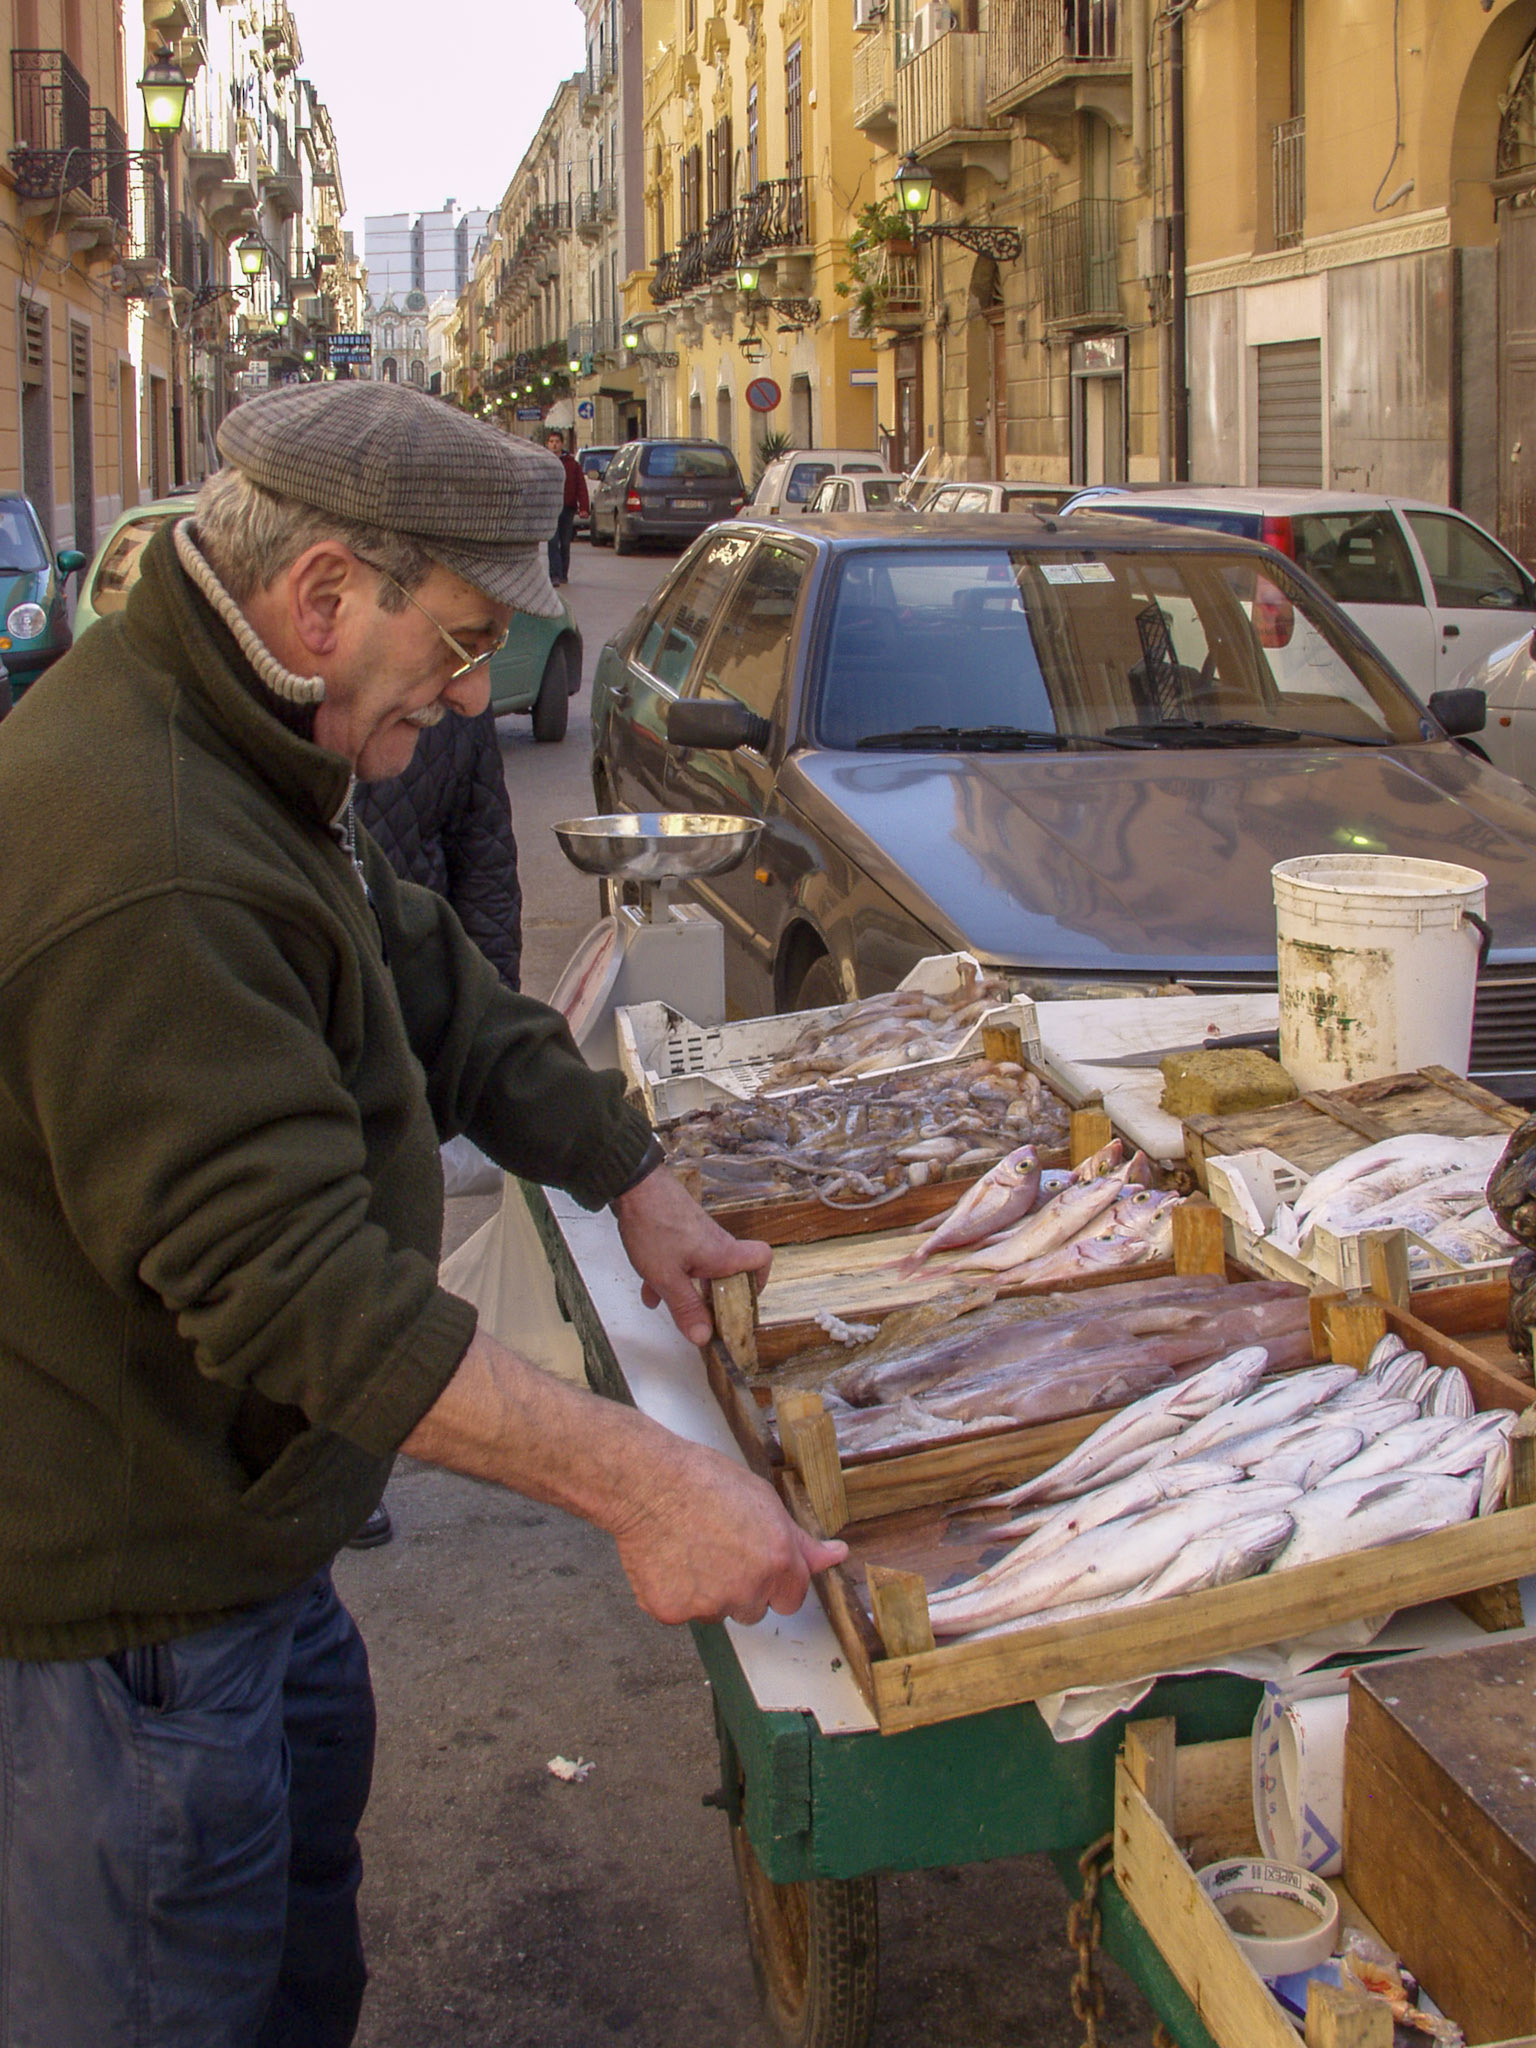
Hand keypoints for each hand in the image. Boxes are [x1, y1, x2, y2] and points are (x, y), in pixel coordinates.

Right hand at [608, 1435, 847, 1625]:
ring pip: (716, 1611)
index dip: (775, 1580)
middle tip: (717, 1547)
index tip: (757, 1560)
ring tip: (689, 1547)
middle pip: (753, 1609)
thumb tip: (837, 1556)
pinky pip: (680, 1612)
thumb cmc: (705, 1481)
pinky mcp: (672, 1612)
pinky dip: (673, 1592)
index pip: (792, 1599)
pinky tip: (668, 1558)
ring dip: (707, 1591)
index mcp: (778, 1562)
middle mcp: (748, 1590)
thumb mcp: (765, 1502)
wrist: (649, 1482)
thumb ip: (801, 1541)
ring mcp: (708, 1606)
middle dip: (741, 1587)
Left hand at [613, 1164, 771, 1345]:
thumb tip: (704, 1338)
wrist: (634, 1186)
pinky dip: (669, 1273)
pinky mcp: (679, 1228)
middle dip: (714, 1296)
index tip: (742, 1303)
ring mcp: (697, 1234)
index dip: (759, 1281)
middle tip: (702, 1316)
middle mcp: (716, 1242)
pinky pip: (682, 1258)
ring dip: (686, 1287)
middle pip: (728, 1271)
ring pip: (699, 1267)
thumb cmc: (655, 1224)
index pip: (761, 1259)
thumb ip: (685, 1308)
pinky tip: (648, 1288)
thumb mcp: (667, 1277)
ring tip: (666, 1304)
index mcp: (723, 1254)